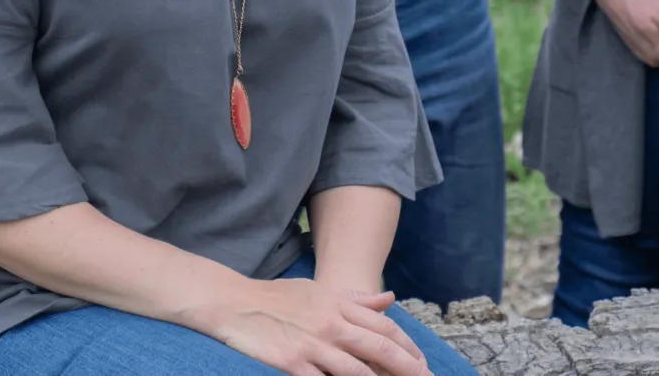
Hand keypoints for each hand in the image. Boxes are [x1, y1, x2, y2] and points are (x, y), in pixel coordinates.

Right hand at [207, 278, 432, 375]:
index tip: (424, 364)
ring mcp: (312, 345)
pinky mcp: (293, 364)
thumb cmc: (277, 297)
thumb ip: (356, 299)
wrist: (234, 302)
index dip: (409, 348)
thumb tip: (390, 300)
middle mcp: (331, 324)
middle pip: (380, 350)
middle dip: (410, 370)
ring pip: (358, 372)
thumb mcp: (319, 291)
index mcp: (339, 304)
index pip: (385, 328)